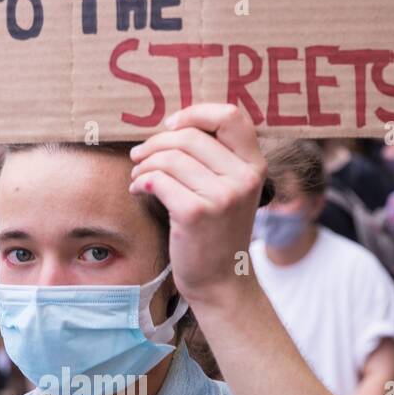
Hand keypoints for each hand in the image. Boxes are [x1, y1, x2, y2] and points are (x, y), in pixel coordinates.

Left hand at [128, 103, 265, 305]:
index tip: (172, 126)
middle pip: (190, 136)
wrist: (220, 281)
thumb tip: (174, 124)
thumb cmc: (217, 233)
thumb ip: (217, 158)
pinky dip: (141, 182)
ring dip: (144, 164)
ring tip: (138, 176)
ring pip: (170, 158)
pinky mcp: (196, 213)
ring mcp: (223, 196)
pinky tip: (138, 190)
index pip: (230, 115)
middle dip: (156, 142)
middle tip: (140, 156)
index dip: (195, 113)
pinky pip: (158, 180)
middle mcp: (244, 178)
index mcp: (255, 165)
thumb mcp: (231, 190)